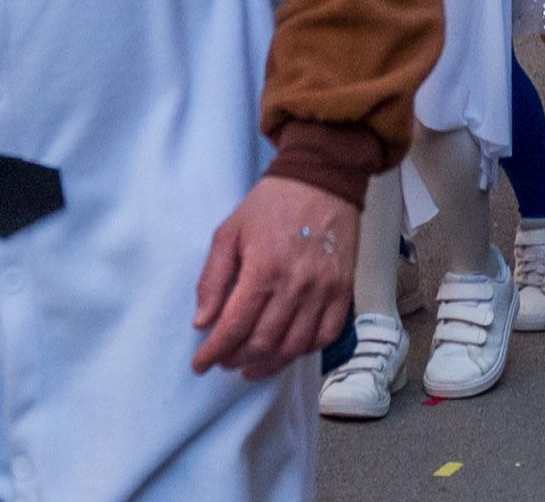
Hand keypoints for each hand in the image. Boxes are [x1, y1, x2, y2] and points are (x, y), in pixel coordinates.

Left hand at [191, 172, 355, 377]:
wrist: (322, 179)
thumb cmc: (271, 203)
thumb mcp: (229, 231)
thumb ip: (212, 278)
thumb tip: (202, 321)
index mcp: (263, 269)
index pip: (234, 327)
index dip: (213, 352)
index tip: (200, 363)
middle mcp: (295, 285)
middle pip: (262, 342)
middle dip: (237, 359)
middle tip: (224, 362)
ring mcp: (323, 290)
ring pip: (294, 346)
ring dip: (268, 363)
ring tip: (250, 366)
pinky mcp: (343, 290)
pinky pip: (325, 335)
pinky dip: (304, 351)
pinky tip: (287, 350)